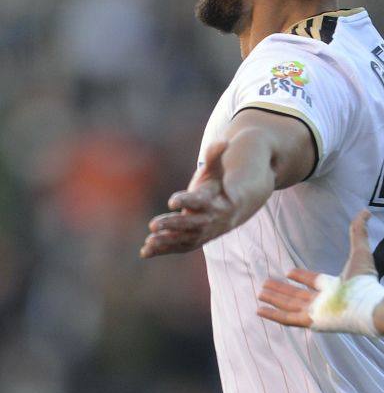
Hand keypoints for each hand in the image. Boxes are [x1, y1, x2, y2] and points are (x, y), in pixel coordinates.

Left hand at [141, 141, 237, 257]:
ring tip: (148, 242)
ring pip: (185, 240)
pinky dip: (163, 251)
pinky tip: (144, 252)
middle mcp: (209, 220)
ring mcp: (202, 233)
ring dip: (166, 242)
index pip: (199, 202)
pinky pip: (178, 248)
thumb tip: (224, 140)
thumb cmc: (218, 186)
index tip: (171, 200)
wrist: (231, 210)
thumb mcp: (216, 170)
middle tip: (152, 224)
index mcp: (213, 202)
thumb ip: (215, 156)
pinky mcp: (194, 241)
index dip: (186, 201)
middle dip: (173, 225)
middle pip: (191, 225)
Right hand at [257, 209, 376, 326]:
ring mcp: (316, 313)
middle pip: (297, 296)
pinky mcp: (311, 321)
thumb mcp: (359, 252)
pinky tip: (260, 310)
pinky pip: (288, 319)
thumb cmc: (364, 281)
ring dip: (275, 299)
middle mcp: (324, 301)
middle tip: (266, 284)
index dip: (301, 277)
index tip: (289, 272)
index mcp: (334, 287)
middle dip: (282, 290)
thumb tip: (365, 211)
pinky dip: (273, 315)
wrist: (367, 303)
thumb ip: (358, 232)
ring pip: (290, 306)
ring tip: (260, 293)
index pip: (314, 282)